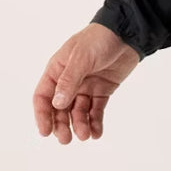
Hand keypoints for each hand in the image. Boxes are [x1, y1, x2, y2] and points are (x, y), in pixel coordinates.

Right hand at [33, 23, 141, 143]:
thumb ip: (69, 80)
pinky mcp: (102, 90)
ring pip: (78, 111)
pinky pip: (96, 109)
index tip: (46, 132)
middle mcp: (70, 80)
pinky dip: (96, 122)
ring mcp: (86, 86)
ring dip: (80, 125)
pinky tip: (97, 133)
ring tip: (86, 135)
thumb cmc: (100, 38)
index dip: (42, 115)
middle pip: (60, 108)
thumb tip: (56, 104)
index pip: (44, 96)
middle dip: (62, 124)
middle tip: (67, 139)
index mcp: (58, 70)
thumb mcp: (81, 57)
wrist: (128, 32)